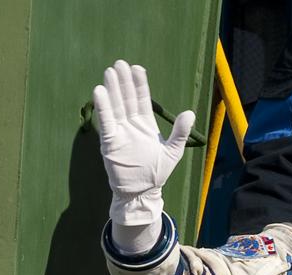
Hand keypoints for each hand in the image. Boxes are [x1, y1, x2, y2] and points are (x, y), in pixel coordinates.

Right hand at [93, 60, 194, 230]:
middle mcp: (131, 125)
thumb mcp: (173, 152)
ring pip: (115, 106)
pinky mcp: (110, 142)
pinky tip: (100, 92)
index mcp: (145, 125)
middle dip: (124, 82)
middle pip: (126, 98)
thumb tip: (190, 113)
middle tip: (120, 64)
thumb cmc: (156, 173)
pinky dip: (103, 108)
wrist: (141, 192)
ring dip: (112, 89)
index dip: (139, 84)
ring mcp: (119, 132)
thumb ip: (180, 133)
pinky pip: (106, 122)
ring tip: (110, 72)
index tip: (137, 68)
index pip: (142, 100)